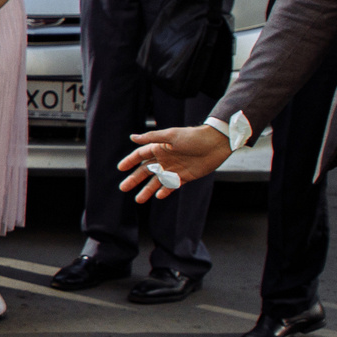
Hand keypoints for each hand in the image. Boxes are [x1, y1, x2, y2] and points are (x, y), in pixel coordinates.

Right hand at [117, 124, 232, 201]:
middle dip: (134, 179)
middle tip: (123, 188)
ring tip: (138, 200)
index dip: (130, 161)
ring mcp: (174, 168)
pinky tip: (158, 196)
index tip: (120, 168)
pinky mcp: (185, 176)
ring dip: (147, 190)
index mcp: (160, 148)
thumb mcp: (171, 135)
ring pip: (157, 181)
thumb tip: (132, 137)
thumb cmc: (193, 136)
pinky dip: (165, 191)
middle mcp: (165, 159)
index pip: (140, 156)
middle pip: (146, 171)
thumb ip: (151, 138)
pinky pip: (172, 185)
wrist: (216, 143)